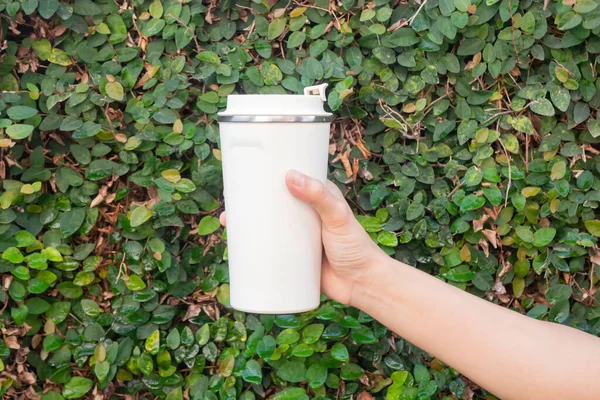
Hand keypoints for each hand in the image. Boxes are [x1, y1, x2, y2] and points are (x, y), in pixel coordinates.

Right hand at [220, 170, 384, 305]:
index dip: (270, 177)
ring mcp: (298, 239)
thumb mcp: (338, 216)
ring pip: (268, 229)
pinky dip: (253, 249)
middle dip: (251, 203)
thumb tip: (289, 176)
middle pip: (273, 206)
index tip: (248, 171)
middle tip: (231, 201)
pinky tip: (236, 249)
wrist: (363, 285)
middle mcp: (305, 217)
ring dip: (247, 226)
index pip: (291, 182)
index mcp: (317, 199)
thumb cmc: (356, 247)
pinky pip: (270, 252)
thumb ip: (318, 196)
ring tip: (229, 223)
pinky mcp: (294, 260)